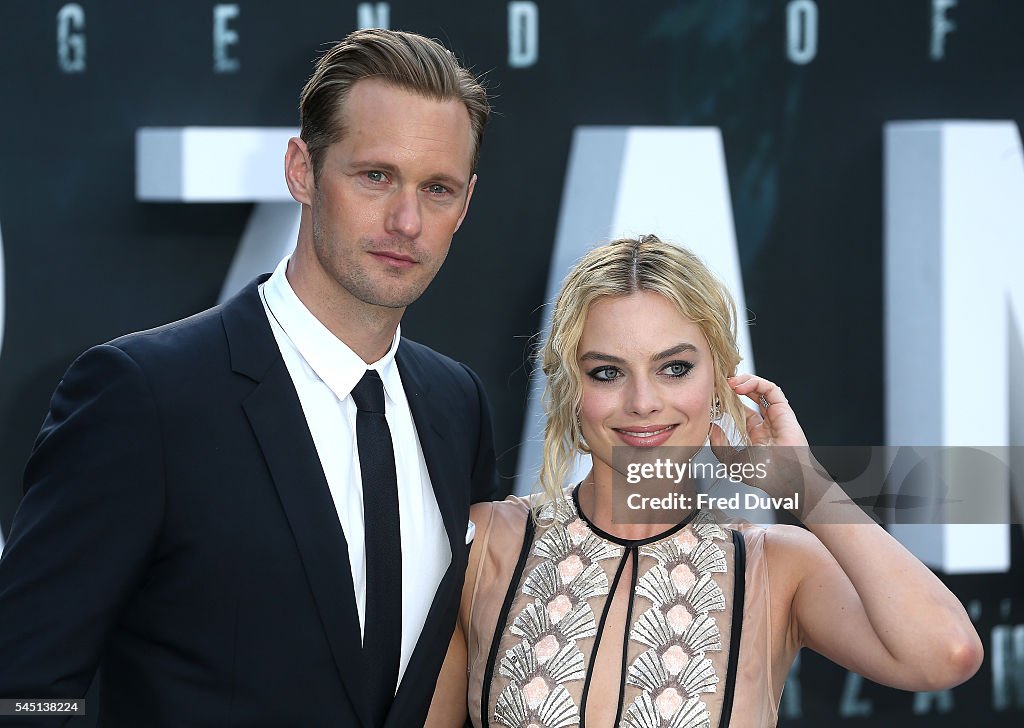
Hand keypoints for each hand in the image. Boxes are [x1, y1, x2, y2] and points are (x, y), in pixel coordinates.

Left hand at [709, 374, 815, 504]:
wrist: (785, 479)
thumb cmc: (766, 476)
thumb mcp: (732, 462)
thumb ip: (720, 446)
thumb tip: (713, 427)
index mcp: (755, 434)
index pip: (740, 409)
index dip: (727, 401)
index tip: (713, 398)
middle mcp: (765, 422)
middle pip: (750, 396)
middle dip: (735, 387)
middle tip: (719, 384)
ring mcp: (775, 415)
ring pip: (761, 389)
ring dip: (744, 381)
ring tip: (729, 382)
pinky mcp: (784, 410)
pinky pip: (771, 390)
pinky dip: (756, 383)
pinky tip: (741, 387)